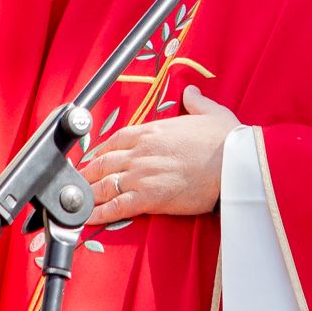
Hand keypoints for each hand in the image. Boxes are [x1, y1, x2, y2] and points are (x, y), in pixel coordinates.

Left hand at [77, 86, 241, 225]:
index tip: (93, 157)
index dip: (100, 150)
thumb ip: (196, 101)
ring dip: (88, 193)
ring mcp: (142, 175)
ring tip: (77, 201)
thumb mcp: (211, 112)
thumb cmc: (226, 140)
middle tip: (77, 181)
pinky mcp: (149, 198)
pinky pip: (116, 206)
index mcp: (152, 130)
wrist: (235, 164)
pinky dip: (99, 213)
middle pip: (103, 162)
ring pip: (105, 184)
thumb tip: (191, 92)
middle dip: (87, 173)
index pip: (115, 139)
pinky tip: (88, 218)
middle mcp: (141, 151)